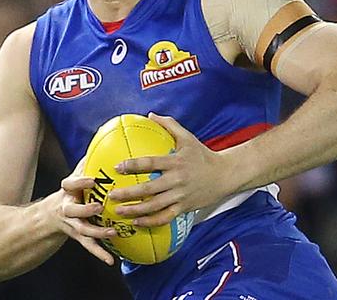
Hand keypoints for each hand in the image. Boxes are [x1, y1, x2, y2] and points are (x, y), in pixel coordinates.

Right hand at [49, 158, 116, 264]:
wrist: (46, 217)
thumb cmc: (69, 192)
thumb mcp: (74, 177)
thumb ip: (87, 162)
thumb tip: (102, 140)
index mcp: (68, 191)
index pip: (70, 185)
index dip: (81, 182)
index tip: (93, 179)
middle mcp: (67, 207)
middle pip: (73, 210)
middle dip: (85, 209)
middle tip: (99, 207)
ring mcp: (71, 224)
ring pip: (82, 229)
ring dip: (97, 232)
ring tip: (112, 233)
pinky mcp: (77, 237)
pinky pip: (89, 246)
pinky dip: (100, 253)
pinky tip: (112, 262)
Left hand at [108, 113, 228, 227]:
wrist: (224, 175)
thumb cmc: (202, 154)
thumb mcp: (187, 137)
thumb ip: (169, 125)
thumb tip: (150, 115)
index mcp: (176, 162)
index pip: (151, 163)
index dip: (133, 165)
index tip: (117, 167)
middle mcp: (177, 180)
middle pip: (149, 189)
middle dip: (128, 193)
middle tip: (112, 194)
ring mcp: (180, 196)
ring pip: (154, 206)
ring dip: (135, 211)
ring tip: (118, 211)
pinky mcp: (184, 208)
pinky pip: (165, 217)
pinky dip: (150, 222)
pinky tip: (136, 222)